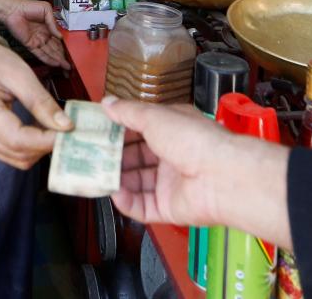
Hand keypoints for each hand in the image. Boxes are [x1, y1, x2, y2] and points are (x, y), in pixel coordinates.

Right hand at [0, 41, 72, 168]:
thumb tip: (66, 126)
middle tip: (66, 130)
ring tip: (54, 129)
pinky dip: (30, 147)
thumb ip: (41, 102)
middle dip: (45, 146)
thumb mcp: (20, 74)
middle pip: (18, 154)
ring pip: (16, 158)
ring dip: (39, 149)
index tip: (69, 132)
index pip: (17, 140)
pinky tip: (39, 131)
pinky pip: (11, 153)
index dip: (46, 141)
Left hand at [2, 0, 69, 69]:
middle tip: (69, 65)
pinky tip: (55, 64)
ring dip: (57, 60)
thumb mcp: (46, 10)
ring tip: (65, 67)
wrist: (13, 9)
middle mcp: (43, 35)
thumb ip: (53, 23)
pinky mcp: (30, 45)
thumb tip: (60, 36)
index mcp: (48, 27)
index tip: (72, 53)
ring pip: (49, 53)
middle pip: (55, 49)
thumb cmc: (28, 6)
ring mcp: (37, 41)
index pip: (58, 40)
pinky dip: (48, 59)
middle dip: (62, 57)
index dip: (64, 47)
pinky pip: (40, 54)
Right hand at [101, 98, 232, 224]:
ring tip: (97, 175)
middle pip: (136, 159)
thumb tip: (107, 103)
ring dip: (117, 180)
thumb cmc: (195, 140)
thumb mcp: (155, 116)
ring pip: (137, 184)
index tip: (97, 131)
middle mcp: (172, 156)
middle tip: (90, 155)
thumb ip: (128, 112)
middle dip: (114, 157)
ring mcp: (171, 184)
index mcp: (172, 131)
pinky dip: (127, 202)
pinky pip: (143, 207)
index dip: (118, 131)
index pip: (139, 130)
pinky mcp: (170, 208)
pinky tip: (115, 194)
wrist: (221, 176)